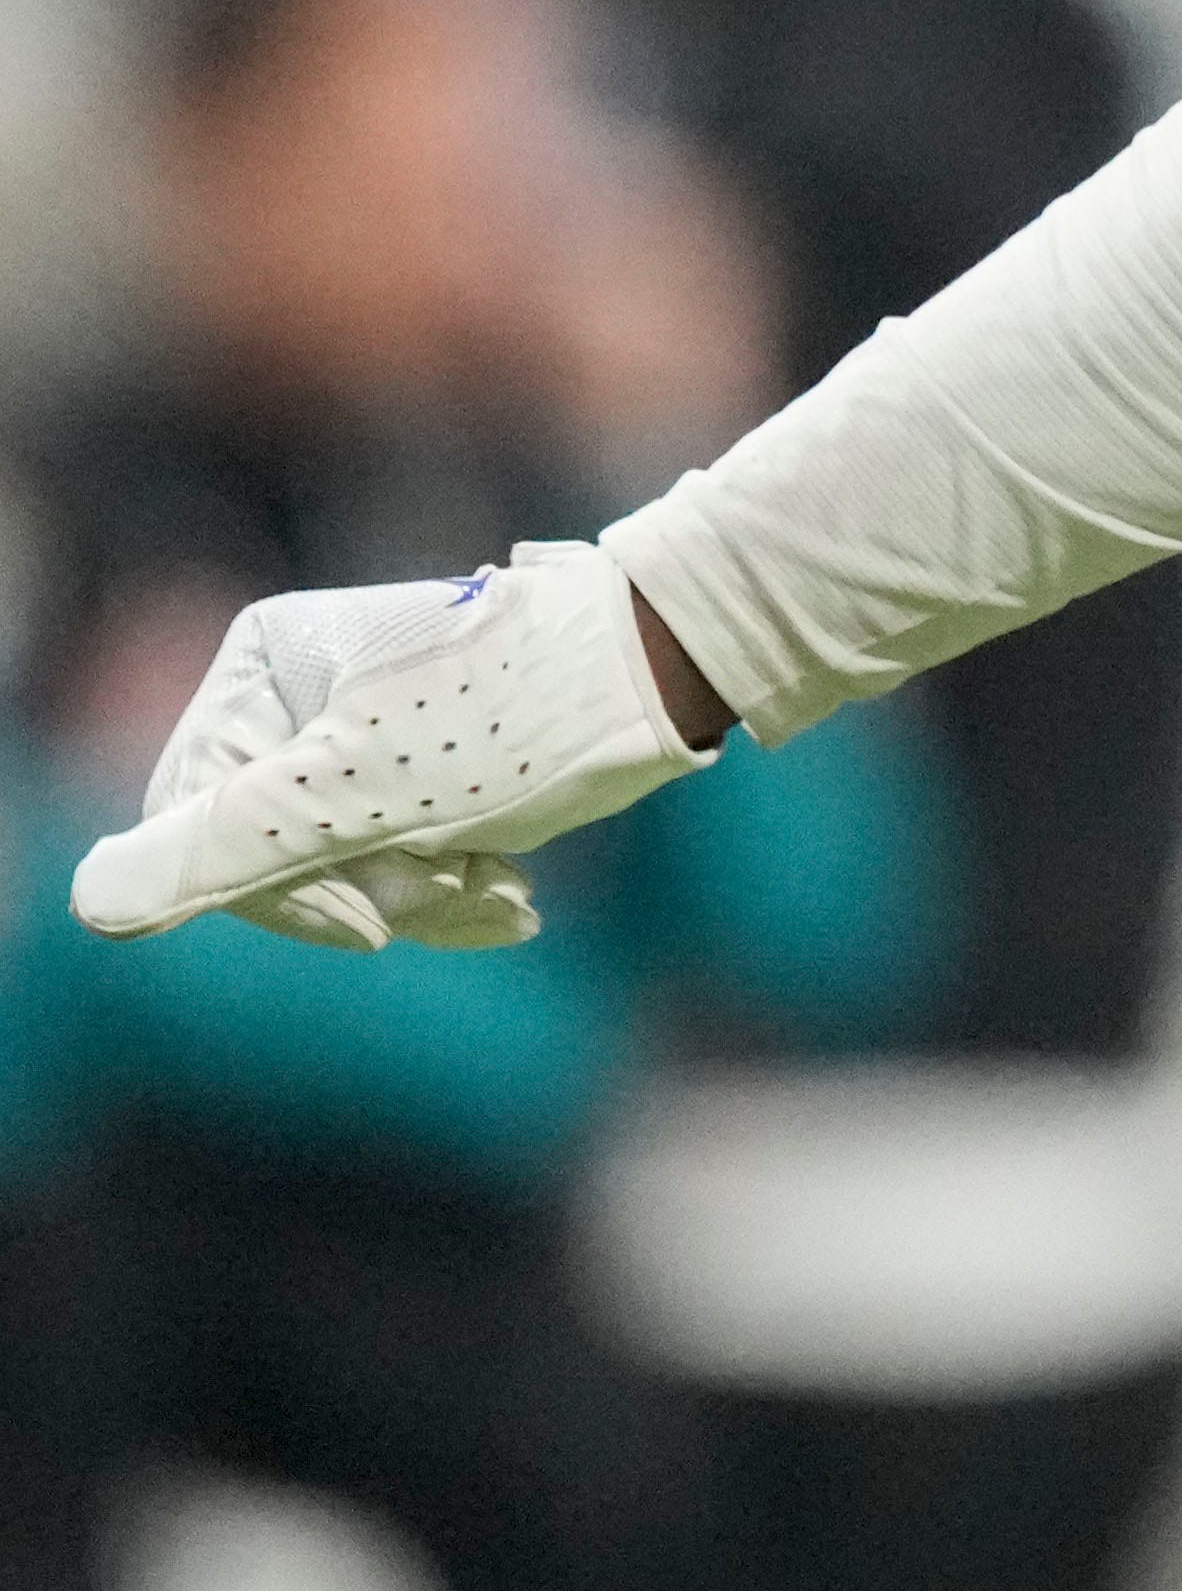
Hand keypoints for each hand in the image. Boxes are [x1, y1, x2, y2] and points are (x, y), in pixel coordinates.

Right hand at [64, 544, 716, 952]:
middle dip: (370, 889)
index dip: (280, 896)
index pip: (199, 829)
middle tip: (462, 880)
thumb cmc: (526, 716)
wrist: (677, 667)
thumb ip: (226, 847)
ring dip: (426, 892)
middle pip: (279, 847)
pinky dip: (457, 882)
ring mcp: (370, 721)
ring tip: (505, 887)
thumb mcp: (362, 794)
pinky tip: (515, 900)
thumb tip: (95, 902)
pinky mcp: (435, 755)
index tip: (377, 923)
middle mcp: (305, 685)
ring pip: (350, 858)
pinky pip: (408, 846)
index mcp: (262, 669)